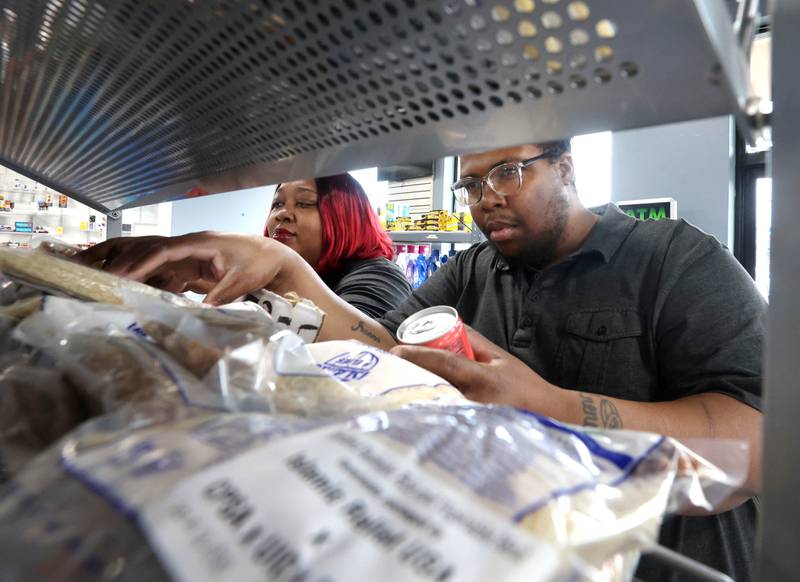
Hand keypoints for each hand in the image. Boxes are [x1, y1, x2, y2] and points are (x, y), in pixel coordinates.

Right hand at [77, 232, 295, 303]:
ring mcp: (189, 254)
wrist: (274, 256)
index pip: (163, 250)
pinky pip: (164, 272)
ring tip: (101, 276)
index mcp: (200, 242)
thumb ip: (221, 295)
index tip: (121, 275)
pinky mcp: (191, 266)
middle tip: (97, 274)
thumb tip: (202, 313)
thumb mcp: (243, 280)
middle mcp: (190, 245)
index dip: (141, 263)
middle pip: (150, 249)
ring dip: (130, 267)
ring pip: (153, 259)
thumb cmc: (260, 262)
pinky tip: (131, 292)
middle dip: (124, 261)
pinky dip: (147, 280)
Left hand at [391, 327, 561, 410]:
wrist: (546, 417)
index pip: (444, 363)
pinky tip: (416, 406)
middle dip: (410, 375)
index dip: (419, 355)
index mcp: (481, 378)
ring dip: (417, 393)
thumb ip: (475, 342)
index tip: (397, 350)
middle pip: (432, 385)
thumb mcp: (501, 358)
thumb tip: (450, 326)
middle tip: (389, 368)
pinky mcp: (467, 433)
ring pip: (435, 403)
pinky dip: (430, 409)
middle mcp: (472, 400)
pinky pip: (443, 418)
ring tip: (398, 385)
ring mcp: (468, 419)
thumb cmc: (523, 386)